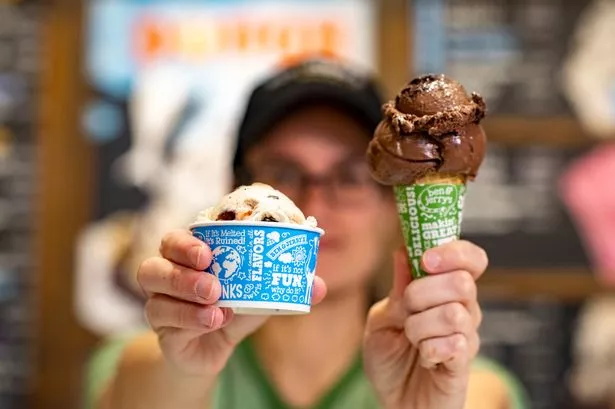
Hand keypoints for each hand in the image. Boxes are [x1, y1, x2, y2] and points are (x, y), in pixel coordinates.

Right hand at [137, 230, 326, 376]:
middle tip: (214, 284)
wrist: (212, 351)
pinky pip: (165, 320)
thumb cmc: (234, 310)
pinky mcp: (162, 330)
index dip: (187, 243)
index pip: (175, 240)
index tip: (209, 253)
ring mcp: (159, 303)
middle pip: (155, 264)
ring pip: (155, 295)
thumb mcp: (259, 296)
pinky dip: (190, 320)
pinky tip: (214, 321)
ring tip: (217, 303)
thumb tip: (317, 285)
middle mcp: (166, 275)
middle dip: (183, 272)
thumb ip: (284, 287)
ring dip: (186, 297)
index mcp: (188, 257)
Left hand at [363, 241, 487, 408]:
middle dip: (422, 293)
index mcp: (444, 290)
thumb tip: (403, 251)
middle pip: (461, 282)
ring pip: (453, 313)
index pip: (470, 258)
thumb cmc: (390, 358)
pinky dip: (428, 349)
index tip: (426, 260)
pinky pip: (455, 344)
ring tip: (411, 340)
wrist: (394, 400)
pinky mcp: (464, 362)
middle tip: (407, 310)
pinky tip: (424, 357)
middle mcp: (463, 308)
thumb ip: (396, 289)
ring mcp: (466, 336)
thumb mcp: (381, 319)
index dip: (454, 252)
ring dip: (419, 326)